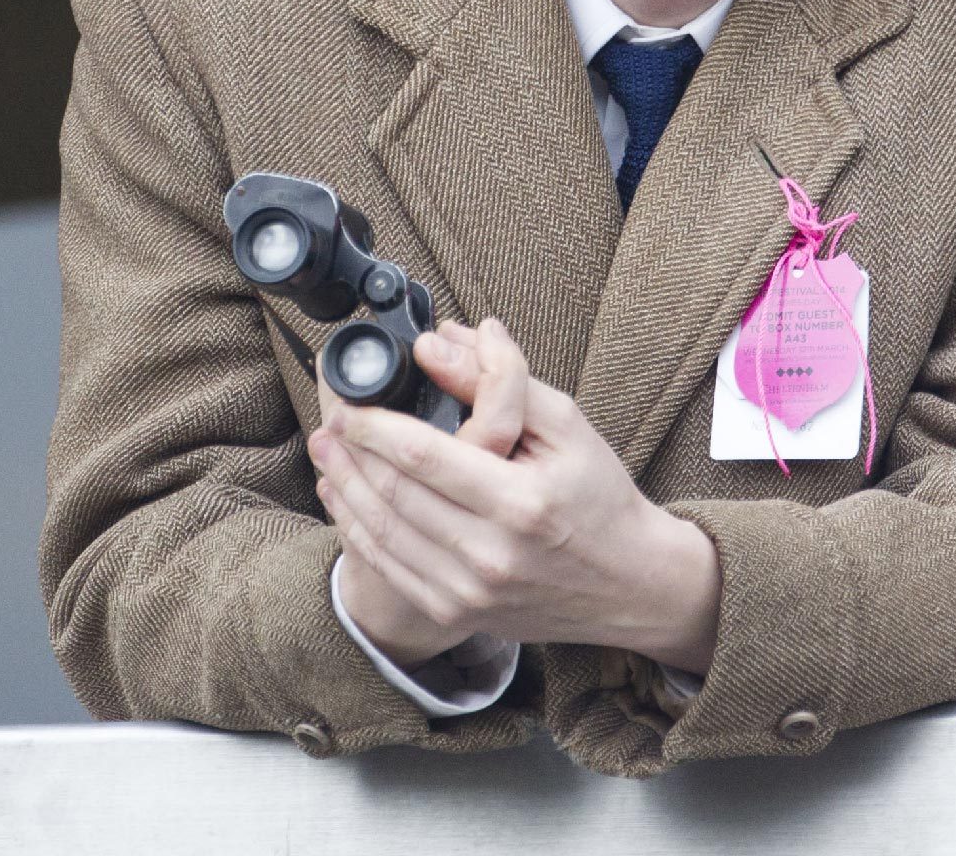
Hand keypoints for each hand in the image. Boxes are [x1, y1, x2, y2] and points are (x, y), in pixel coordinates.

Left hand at [309, 318, 722, 672]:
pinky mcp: (455, 611)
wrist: (628, 582)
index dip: (376, 427)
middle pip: (393, 494)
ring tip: (327, 452)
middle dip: (350, 453)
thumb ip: (501, 382)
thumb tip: (437, 344)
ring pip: (381, 532)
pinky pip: (387, 566)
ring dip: (344, 487)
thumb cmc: (599, 496)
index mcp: (523, 502)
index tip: (351, 402)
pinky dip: (355, 529)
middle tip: (330, 420)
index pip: (426, 457)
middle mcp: (492, 554)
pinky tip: (345, 497)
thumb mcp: (567, 425)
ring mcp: (469, 590)